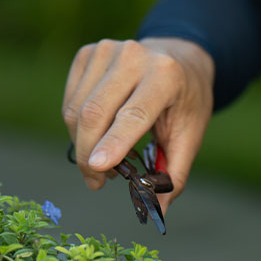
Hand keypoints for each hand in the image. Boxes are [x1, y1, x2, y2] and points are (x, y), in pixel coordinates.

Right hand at [62, 37, 213, 210]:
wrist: (179, 57)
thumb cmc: (185, 100)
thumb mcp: (191, 134)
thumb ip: (174, 173)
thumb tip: (158, 210)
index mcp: (165, 74)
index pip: (133, 114)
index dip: (113, 143)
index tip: (97, 169)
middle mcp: (134, 56)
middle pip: (95, 113)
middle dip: (88, 155)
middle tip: (96, 182)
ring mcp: (106, 50)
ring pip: (76, 109)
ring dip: (82, 144)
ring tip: (102, 161)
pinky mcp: (88, 53)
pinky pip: (70, 100)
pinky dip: (75, 126)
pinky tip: (96, 135)